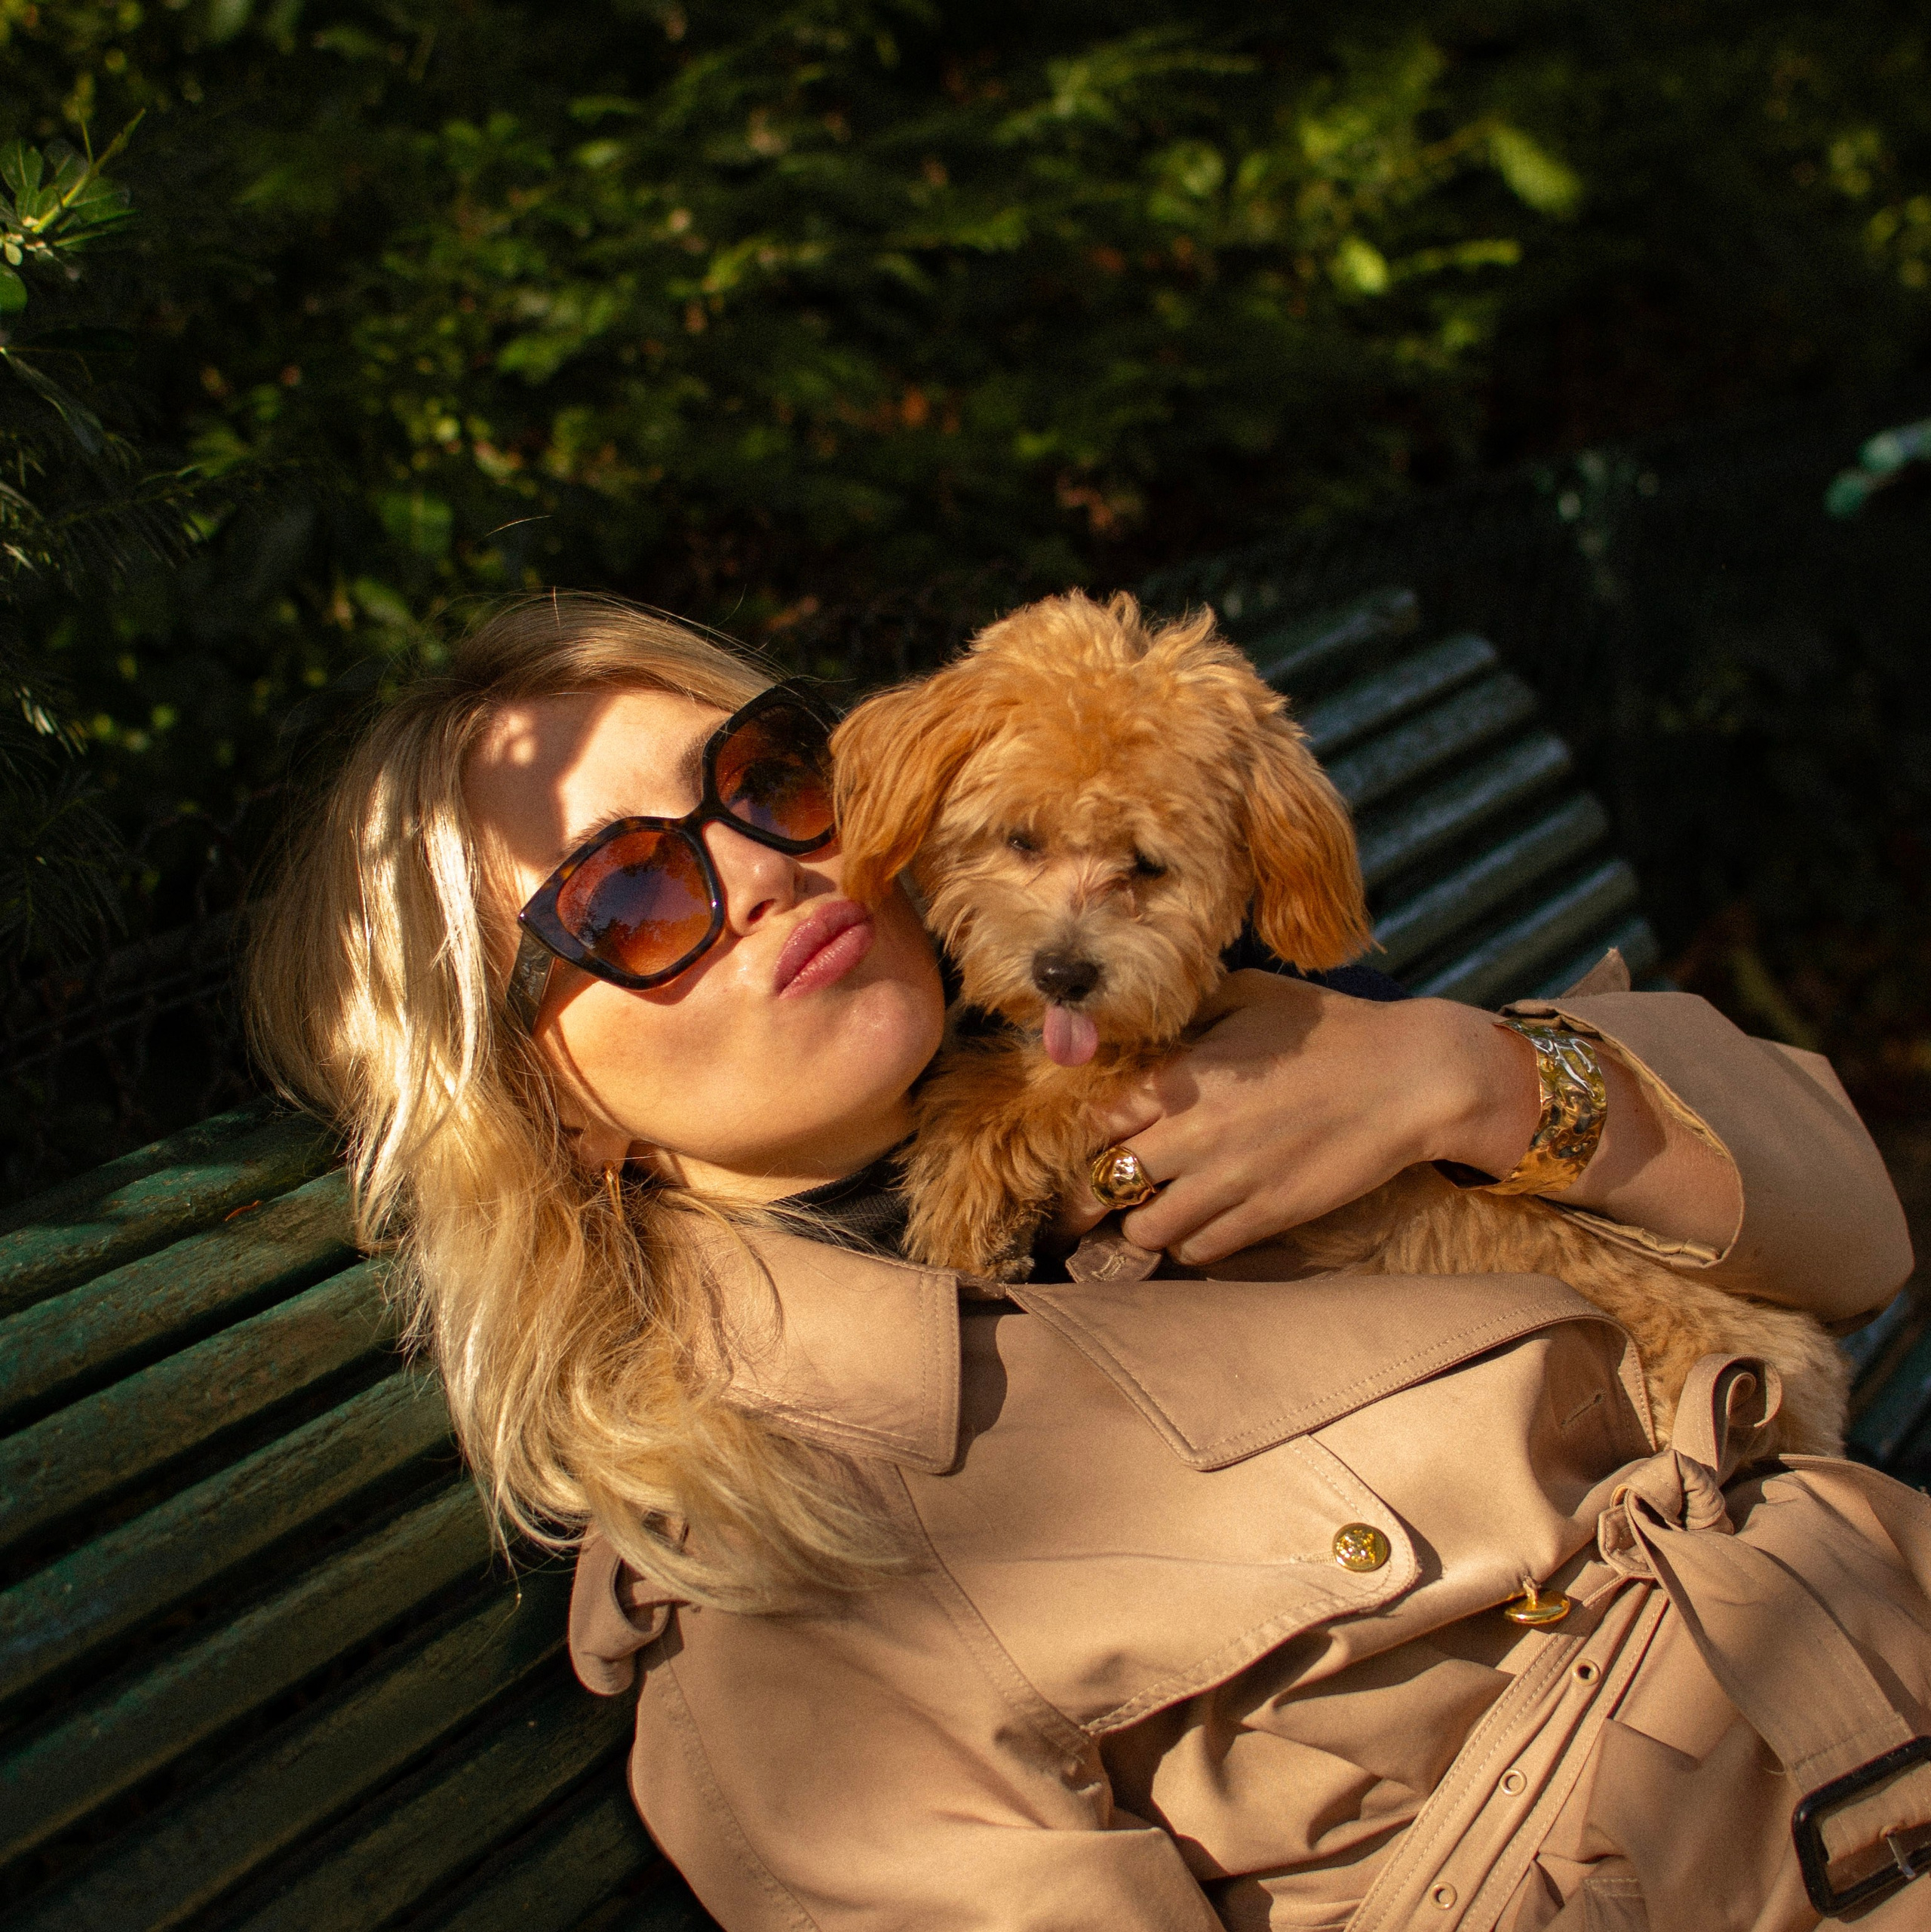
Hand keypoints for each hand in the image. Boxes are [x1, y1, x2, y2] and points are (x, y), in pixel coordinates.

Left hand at [1056, 971, 1544, 1265]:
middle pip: (1102, 1186)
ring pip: (1145, 1233)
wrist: (1409, 1078)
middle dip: (1087, 1196)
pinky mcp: (1267, 1216)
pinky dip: (1190, 1245)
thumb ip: (1187, 1017)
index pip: (1093, 1122)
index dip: (1078, 1138)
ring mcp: (1229, 1182)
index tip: (1081, 1144)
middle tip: (1088, 1200)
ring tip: (1148, 1214)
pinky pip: (1201, 1251)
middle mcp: (1193, 1135)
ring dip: (1139, 1226)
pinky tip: (1198, 1225)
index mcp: (1181, 1077)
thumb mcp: (1247, 995)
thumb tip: (1144, 1030)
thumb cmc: (1329, 1028)